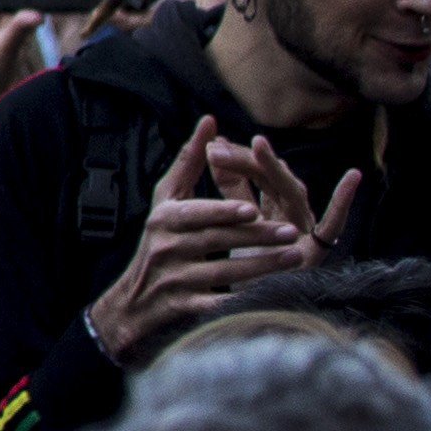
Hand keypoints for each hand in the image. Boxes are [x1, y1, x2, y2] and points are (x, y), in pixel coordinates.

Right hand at [86, 119, 301, 363]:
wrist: (135, 297)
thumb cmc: (160, 236)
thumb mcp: (166, 198)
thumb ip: (189, 161)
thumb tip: (211, 122)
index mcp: (164, 219)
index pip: (196, 214)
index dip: (223, 212)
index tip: (252, 208)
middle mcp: (166, 248)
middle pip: (215, 242)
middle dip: (255, 237)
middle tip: (290, 232)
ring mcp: (176, 280)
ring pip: (222, 273)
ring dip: (261, 266)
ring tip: (295, 257)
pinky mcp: (186, 308)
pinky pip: (218, 305)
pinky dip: (243, 302)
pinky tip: (271, 296)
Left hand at [202, 135, 360, 281]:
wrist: (248, 315)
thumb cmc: (244, 269)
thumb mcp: (232, 225)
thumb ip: (230, 190)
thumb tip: (210, 149)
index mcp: (269, 213)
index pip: (253, 179)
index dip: (235, 159)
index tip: (210, 144)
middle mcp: (289, 220)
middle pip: (270, 182)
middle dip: (245, 161)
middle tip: (216, 148)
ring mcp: (304, 235)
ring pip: (293, 194)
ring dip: (274, 169)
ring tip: (258, 145)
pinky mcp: (316, 255)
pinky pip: (333, 225)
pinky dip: (344, 202)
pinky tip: (352, 177)